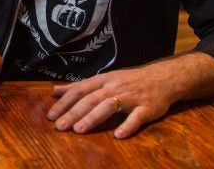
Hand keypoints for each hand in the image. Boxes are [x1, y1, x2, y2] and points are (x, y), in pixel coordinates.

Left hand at [46, 53, 213, 138]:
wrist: (162, 78)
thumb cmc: (129, 81)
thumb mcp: (103, 80)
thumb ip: (79, 87)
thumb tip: (55, 91)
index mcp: (103, 80)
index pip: (80, 90)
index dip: (65, 102)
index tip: (51, 116)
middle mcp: (114, 86)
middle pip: (91, 99)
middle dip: (74, 112)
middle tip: (60, 126)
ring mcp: (131, 97)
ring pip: (109, 106)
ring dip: (93, 117)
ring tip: (79, 130)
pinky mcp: (147, 108)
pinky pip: (136, 117)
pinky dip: (127, 126)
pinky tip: (118, 135)